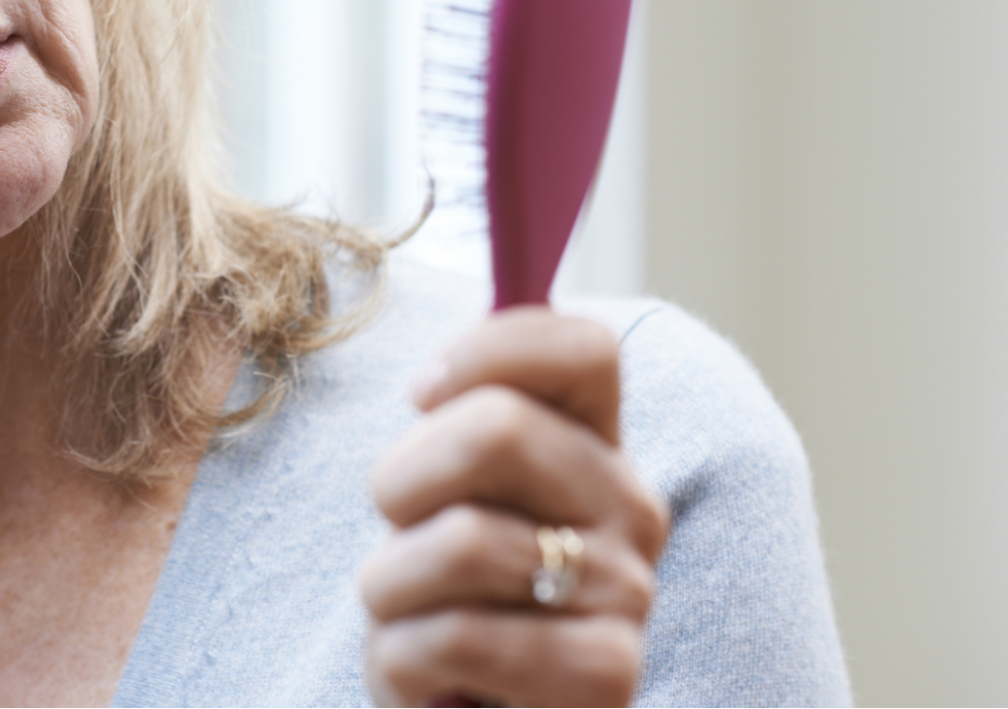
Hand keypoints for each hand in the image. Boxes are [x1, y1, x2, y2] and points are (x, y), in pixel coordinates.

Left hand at [358, 308, 669, 707]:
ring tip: (409, 616)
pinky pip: (454, 636)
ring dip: (390, 586)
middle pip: (498, 427)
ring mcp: (629, 595)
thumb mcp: (445, 496)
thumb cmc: (449, 599)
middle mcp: (631, 508)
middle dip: (403, 480)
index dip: (488, 350)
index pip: (583, 345)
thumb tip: (440, 363)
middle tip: (401, 530)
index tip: (423, 393)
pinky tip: (428, 676)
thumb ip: (462, 414)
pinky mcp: (607, 678)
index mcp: (596, 445)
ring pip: (459, 540)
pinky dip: (401, 660)